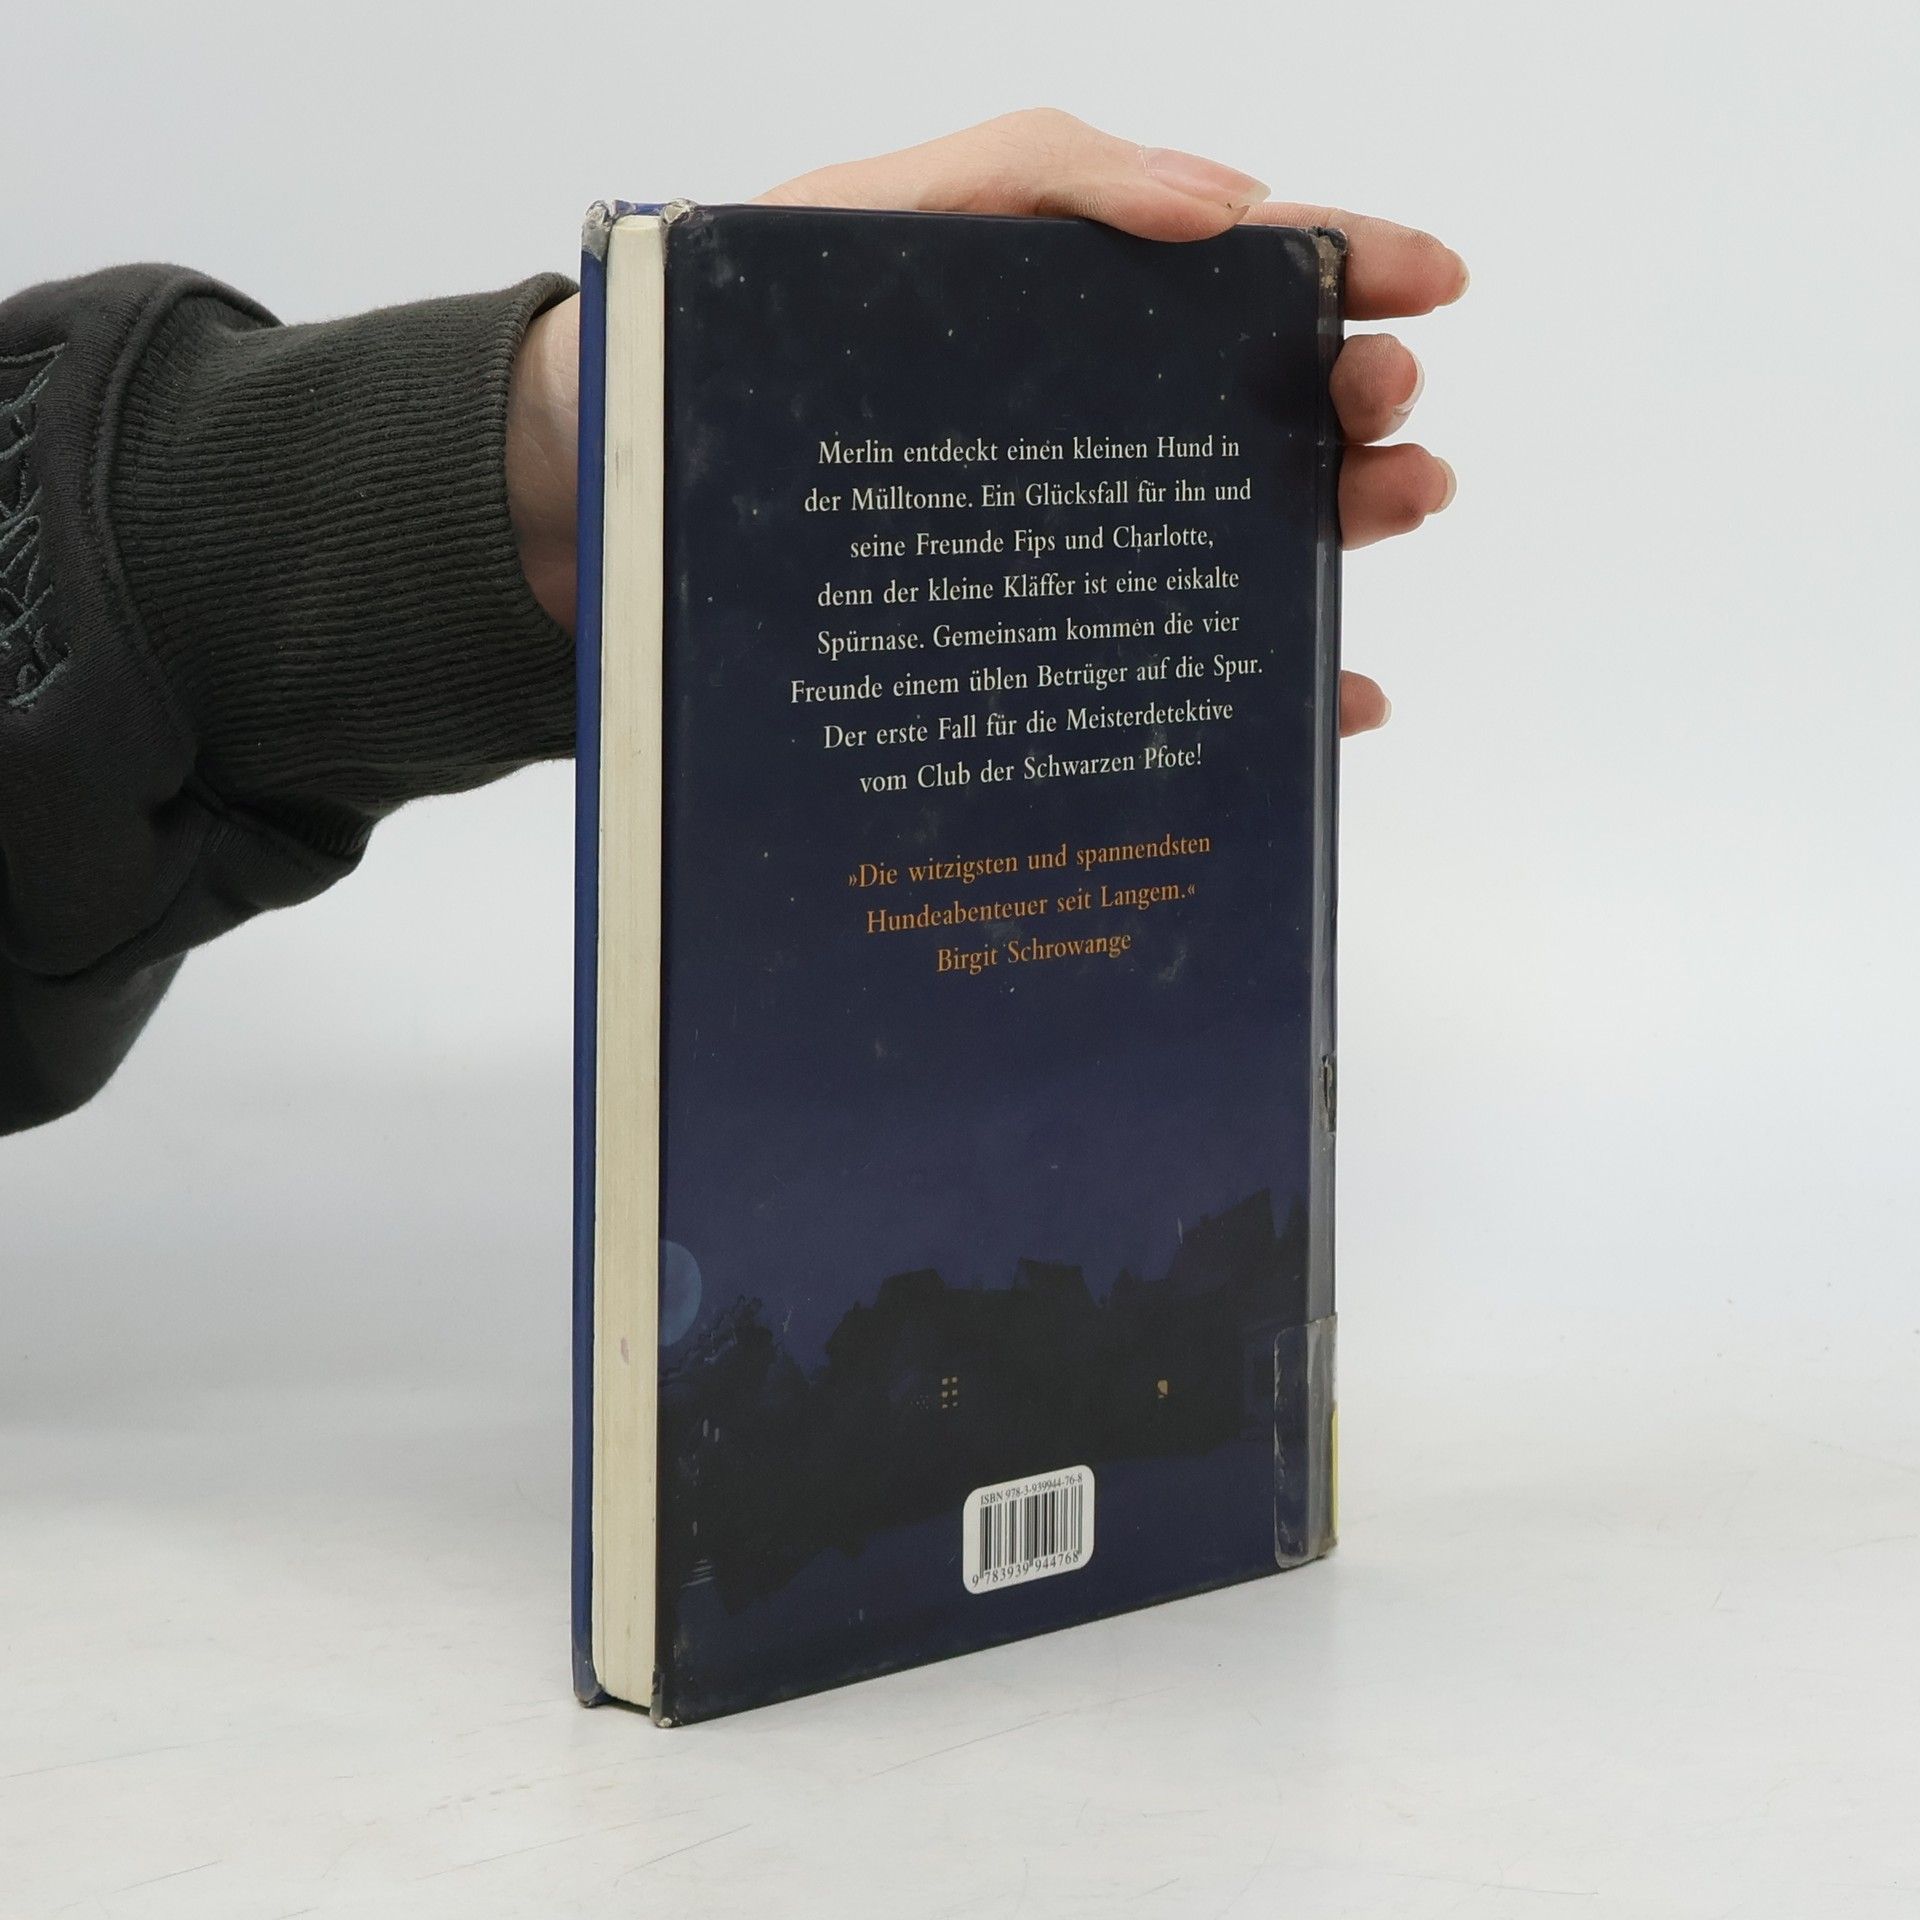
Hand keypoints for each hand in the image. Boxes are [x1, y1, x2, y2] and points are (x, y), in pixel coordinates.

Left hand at [508, 110, 1467, 736]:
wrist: (621, 492)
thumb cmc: (738, 343)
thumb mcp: (872, 213)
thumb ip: (1041, 176)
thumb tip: (1225, 206)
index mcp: (1065, 308)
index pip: (1237, 270)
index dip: (1351, 261)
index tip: (1431, 281)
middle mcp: (1084, 426)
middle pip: (1262, 407)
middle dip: (1354, 400)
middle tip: (1386, 418)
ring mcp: (1064, 539)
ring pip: (1241, 529)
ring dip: (1343, 519)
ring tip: (1390, 507)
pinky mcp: (1031, 643)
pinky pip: (1169, 666)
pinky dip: (1272, 683)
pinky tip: (1339, 700)